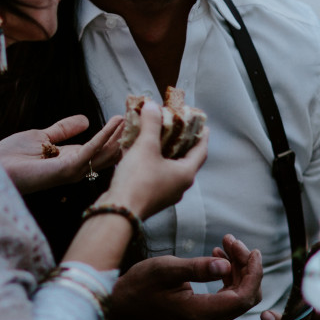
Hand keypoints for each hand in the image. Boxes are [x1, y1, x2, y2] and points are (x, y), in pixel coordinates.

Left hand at [0, 115, 123, 194]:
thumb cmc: (13, 156)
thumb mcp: (42, 135)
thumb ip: (64, 129)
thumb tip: (86, 119)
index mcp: (70, 159)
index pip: (99, 148)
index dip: (114, 134)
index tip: (129, 119)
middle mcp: (75, 167)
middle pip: (107, 153)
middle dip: (123, 136)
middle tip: (141, 119)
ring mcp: (73, 170)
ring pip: (104, 152)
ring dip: (119, 134)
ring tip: (133, 118)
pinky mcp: (67, 168)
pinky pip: (90, 150)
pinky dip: (104, 135)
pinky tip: (115, 123)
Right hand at [101, 100, 206, 218]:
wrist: (118, 213)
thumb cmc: (137, 180)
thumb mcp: (145, 147)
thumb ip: (151, 124)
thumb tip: (152, 106)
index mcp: (185, 174)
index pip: (201, 151)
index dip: (201, 136)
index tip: (202, 124)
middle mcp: (179, 186)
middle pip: (185, 159)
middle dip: (180, 142)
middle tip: (177, 127)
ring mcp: (165, 194)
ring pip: (168, 168)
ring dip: (164, 152)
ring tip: (156, 136)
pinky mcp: (150, 198)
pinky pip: (155, 175)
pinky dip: (151, 162)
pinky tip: (138, 152)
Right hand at [108, 236, 262, 319]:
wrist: (124, 304)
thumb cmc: (141, 285)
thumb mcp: (165, 269)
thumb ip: (197, 268)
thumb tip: (225, 264)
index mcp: (201, 313)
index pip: (243, 297)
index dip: (254, 273)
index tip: (253, 251)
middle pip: (245, 297)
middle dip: (245, 267)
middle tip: (232, 241)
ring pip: (238, 296)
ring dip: (238, 269)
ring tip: (225, 244)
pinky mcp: (204, 316)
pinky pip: (227, 297)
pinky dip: (228, 276)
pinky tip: (218, 258)